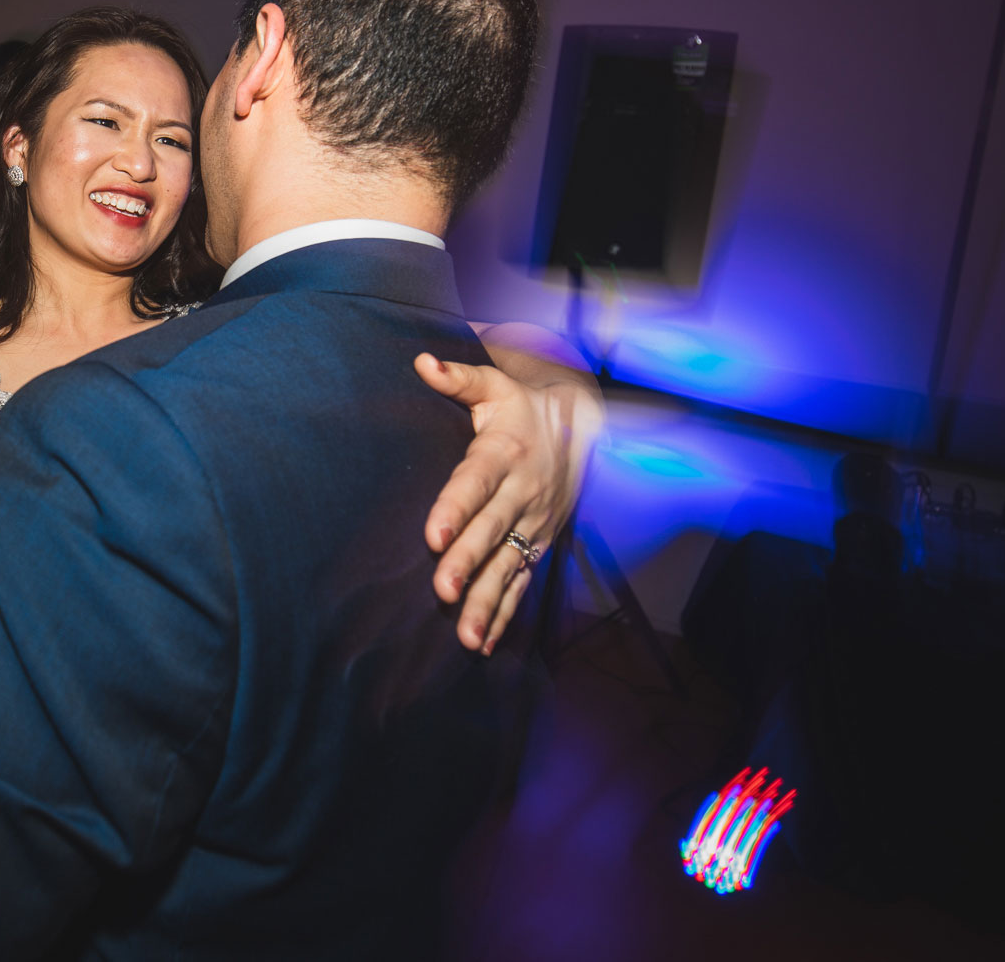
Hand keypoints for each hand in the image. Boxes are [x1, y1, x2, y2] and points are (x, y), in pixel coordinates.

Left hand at [416, 354, 602, 656]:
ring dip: (487, 603)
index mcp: (503, 454)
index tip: (434, 535)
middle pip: (491, 532)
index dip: (455, 509)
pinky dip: (505, 614)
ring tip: (465, 635)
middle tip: (443, 590)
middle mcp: (521, 494)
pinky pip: (521, 582)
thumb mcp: (496, 385)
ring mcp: (532, 524)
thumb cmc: (523, 406)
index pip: (475, 483)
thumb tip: (422, 362)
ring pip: (507, 566)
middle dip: (469, 563)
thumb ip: (459, 377)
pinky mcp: (538, 544)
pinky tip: (482, 642)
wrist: (583, 427)